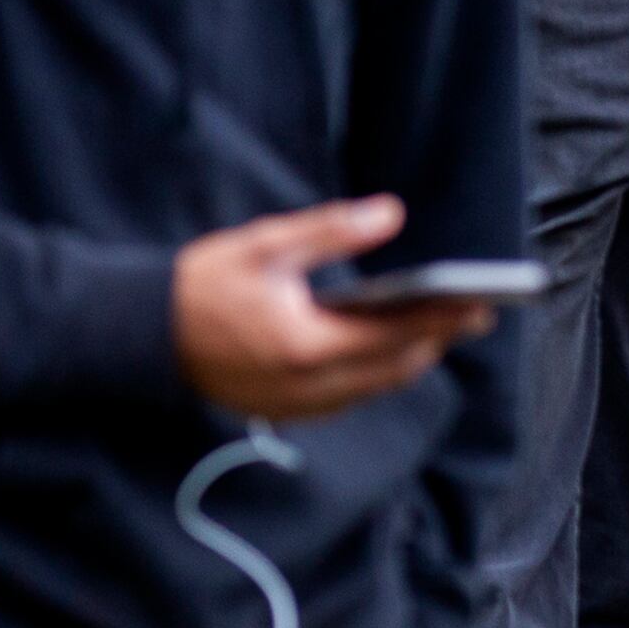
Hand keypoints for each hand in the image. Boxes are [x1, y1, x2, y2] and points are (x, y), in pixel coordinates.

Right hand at [174, 194, 494, 422]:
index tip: (484, 304)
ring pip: (376, 387)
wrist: (144, 334)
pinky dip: (375, 374)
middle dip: (436, 340)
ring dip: (409, 359)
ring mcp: (300, 406)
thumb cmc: (201, 283)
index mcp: (308, 344)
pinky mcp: (288, 413)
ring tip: (437, 329)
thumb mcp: (265, 245)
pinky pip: (349, 397)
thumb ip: (331, 231)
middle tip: (472, 313)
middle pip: (396, 368)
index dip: (445, 319)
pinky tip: (382, 350)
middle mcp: (311, 386)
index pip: (397, 334)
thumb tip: (390, 214)